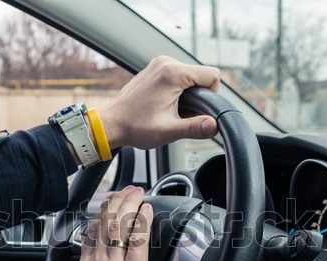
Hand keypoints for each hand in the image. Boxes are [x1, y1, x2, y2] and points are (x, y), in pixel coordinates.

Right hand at [59, 186, 152, 260]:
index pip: (91, 232)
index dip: (100, 214)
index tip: (107, 205)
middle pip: (106, 223)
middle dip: (116, 202)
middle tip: (124, 190)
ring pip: (120, 226)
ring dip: (129, 204)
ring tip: (136, 191)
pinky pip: (137, 241)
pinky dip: (142, 222)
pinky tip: (146, 209)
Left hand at [99, 56, 219, 149]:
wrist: (112, 123)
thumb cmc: (135, 127)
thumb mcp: (168, 131)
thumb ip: (194, 127)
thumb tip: (214, 125)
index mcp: (172, 73)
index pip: (212, 75)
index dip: (212, 96)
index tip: (199, 111)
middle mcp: (166, 62)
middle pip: (201, 75)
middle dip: (199, 96)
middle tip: (181, 114)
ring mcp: (159, 63)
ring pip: (190, 75)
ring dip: (188, 94)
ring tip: (171, 110)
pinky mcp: (155, 68)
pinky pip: (178, 75)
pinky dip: (178, 90)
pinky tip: (165, 104)